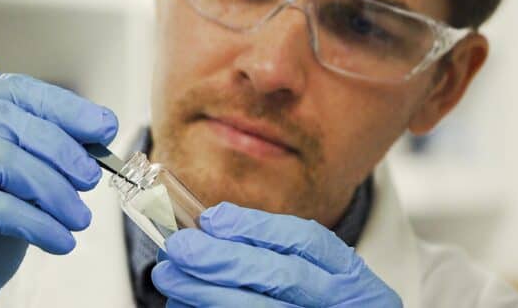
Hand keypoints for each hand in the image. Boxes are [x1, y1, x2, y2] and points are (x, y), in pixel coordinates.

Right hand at [0, 74, 117, 307]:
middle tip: (93, 177)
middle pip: (10, 120)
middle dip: (63, 149)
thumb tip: (98, 134)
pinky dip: (40, 224)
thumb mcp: (13, 181)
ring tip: (80, 217)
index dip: (64, 105)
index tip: (104, 126)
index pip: (13, 90)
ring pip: (5, 160)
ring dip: (55, 190)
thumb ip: (41, 153)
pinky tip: (60, 240)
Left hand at [152, 202, 401, 306]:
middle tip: (179, 246)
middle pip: (280, 275)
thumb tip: (210, 226)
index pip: (305, 239)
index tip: (212, 218)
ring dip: (206, 291)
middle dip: (223, 258)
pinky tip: (185, 303)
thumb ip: (276, 250)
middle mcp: (340, 302)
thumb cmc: (325, 304)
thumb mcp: (321, 273)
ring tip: (169, 275)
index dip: (256, 226)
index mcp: (348, 273)